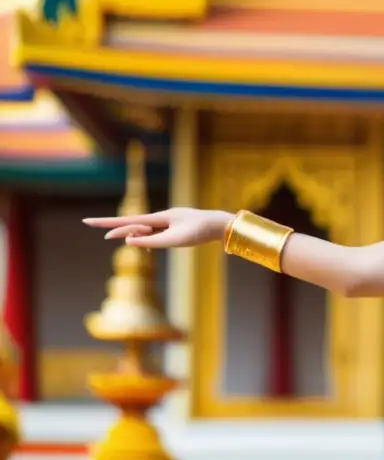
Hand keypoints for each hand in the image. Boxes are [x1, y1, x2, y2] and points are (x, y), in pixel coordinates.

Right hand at [83, 208, 233, 248]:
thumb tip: (128, 241)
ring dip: (142, 237)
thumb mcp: (174, 240)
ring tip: (162, 239)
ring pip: (147, 230)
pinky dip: (151, 239)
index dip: (107, 223)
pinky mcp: (175, 227)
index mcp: (159, 218)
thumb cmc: (199, 232)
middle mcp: (161, 217)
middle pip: (135, 225)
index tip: (87, 221)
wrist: (220, 224)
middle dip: (122, 231)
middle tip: (103, 234)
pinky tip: (151, 240)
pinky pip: (156, 232)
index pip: (128, 220)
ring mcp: (168, 221)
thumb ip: (151, 241)